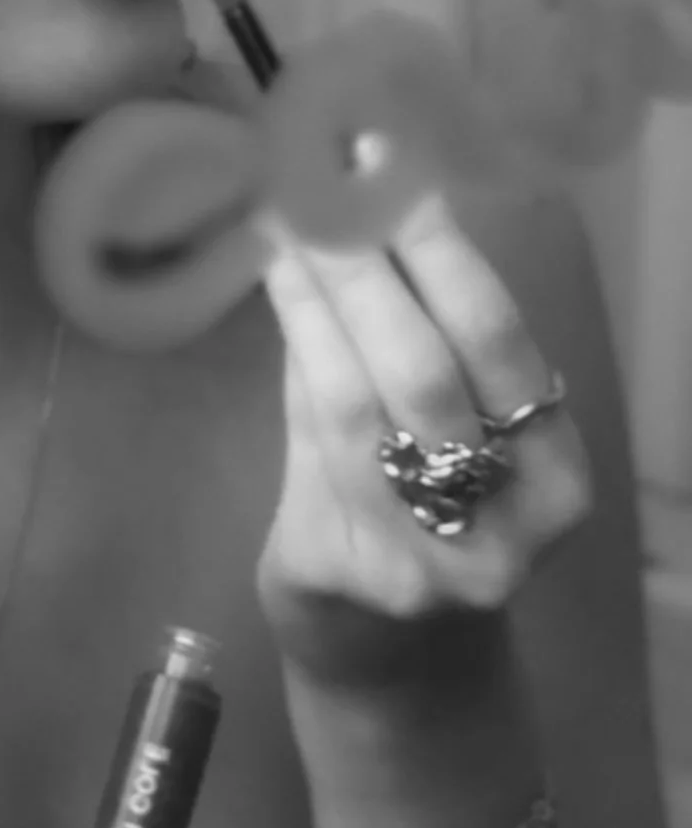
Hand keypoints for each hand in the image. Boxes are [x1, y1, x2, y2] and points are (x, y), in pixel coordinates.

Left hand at [255, 192, 592, 694]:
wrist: (392, 667)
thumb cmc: (424, 513)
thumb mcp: (447, 430)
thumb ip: (415, 332)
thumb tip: (362, 194)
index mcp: (554, 475)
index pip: (495, 338)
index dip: (438, 244)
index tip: (388, 160)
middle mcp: (503, 525)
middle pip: (424, 367)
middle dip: (364, 259)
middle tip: (316, 175)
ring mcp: (421, 560)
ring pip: (356, 398)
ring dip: (313, 293)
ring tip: (282, 216)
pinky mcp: (345, 575)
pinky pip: (309, 437)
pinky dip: (292, 346)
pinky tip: (273, 283)